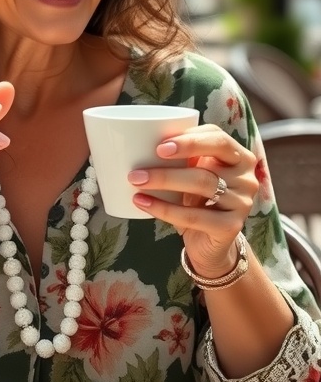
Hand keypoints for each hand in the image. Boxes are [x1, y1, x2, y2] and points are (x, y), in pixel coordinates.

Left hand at [128, 124, 257, 278]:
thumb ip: (183, 157)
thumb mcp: (193, 174)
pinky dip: (163, 209)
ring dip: (164, 180)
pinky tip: (142, 202)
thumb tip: (143, 141)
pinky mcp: (231, 226)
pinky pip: (193, 216)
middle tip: (145, 160)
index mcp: (239, 156)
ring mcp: (242, 202)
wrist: (209, 244)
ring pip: (202, 183)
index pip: (218, 137)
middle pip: (212, 158)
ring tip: (136, 180)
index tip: (159, 145)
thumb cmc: (197, 200)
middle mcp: (246, 177)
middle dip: (177, 156)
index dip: (190, 138)